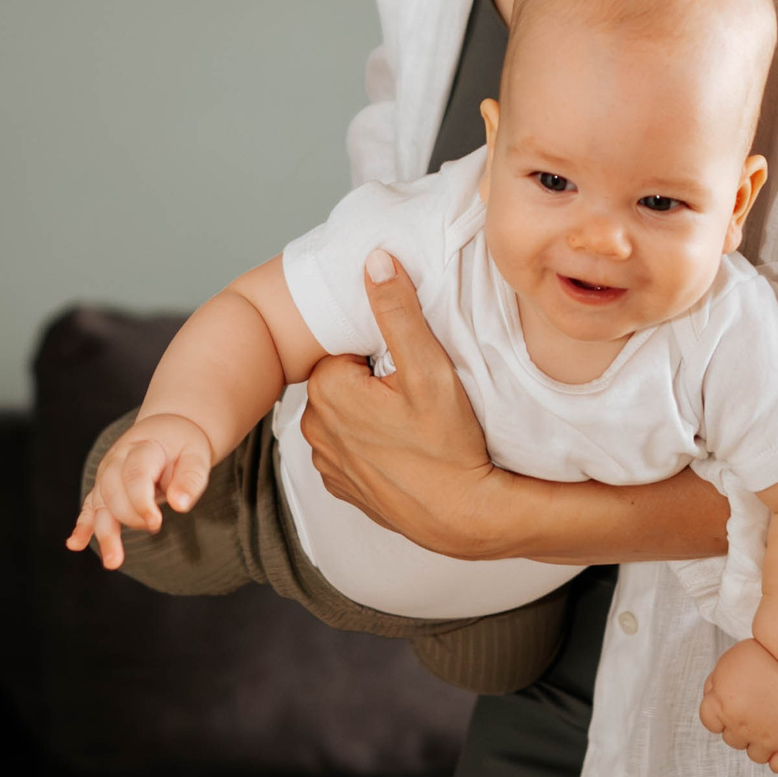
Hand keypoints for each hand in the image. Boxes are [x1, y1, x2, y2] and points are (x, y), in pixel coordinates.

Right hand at [66, 412, 212, 570]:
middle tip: (155, 527)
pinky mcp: (103, 488)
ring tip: (113, 562)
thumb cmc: (183, 446)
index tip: (156, 523)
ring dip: (104, 533)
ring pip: (99, 503)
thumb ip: (191, 479)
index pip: (134, 474)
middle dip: (130, 516)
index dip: (141, 502)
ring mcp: (107, 474)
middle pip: (113, 491)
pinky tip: (75, 544)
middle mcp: (117, 459)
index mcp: (143, 447)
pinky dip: (82, 526)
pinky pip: (89, 507)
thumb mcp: (197, 456)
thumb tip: (180, 505)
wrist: (165, 431)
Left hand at [299, 252, 507, 558]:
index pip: (346, 347)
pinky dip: (369, 445)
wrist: (463, 516)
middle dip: (372, 381)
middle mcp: (314, 427)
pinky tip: (401, 451)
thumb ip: (397, 311)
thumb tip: (374, 260)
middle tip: (414, 398)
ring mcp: (326, 462)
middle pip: (343, 379)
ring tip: (411, 425)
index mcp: (328, 389)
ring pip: (344, 413)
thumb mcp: (428, 368)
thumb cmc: (449, 443)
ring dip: (369, 413)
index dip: (381, 354)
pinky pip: (348, 448)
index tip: (407, 371)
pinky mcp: (340, 487)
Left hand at [698, 638, 777, 774]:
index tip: (736, 698)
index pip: (710, 724)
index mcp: (721, 705)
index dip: (721, 711)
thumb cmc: (762, 655)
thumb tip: (713, 703)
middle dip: (741, 724)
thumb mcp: (726, 663)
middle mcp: (741, 725)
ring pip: (755, 755)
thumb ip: (715, 688)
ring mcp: (768, 736)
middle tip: (759, 703)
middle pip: (732, 740)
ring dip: (760, 741)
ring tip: (773, 717)